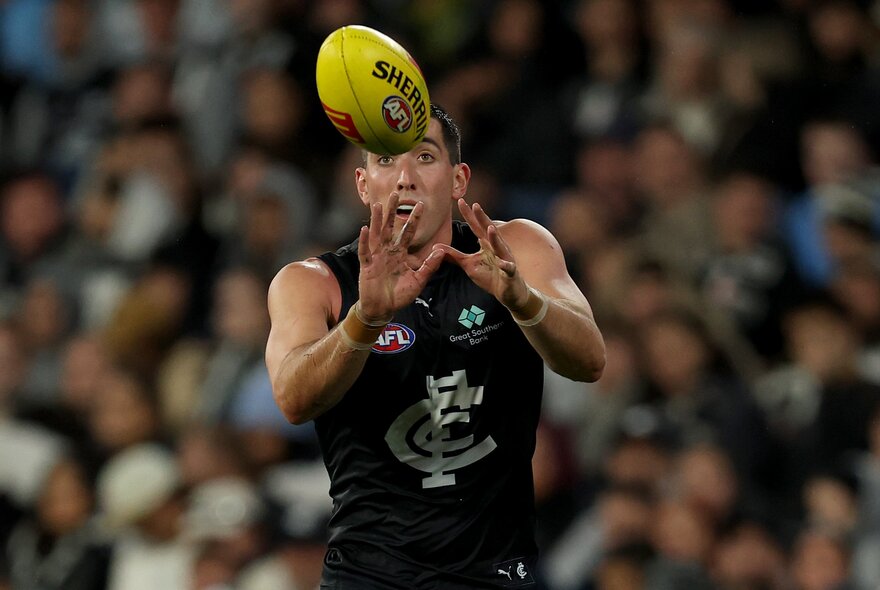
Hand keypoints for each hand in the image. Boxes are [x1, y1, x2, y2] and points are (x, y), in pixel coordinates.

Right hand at [356, 193, 443, 321]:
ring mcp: (376, 257)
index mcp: (400, 254)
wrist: (383, 309)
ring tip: (377, 205)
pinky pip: (365, 251)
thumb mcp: (419, 280)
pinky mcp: (367, 266)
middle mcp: (388, 252)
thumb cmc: (400, 295)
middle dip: (392, 211)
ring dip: (376, 220)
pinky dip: (364, 241)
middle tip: (395, 194)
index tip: (421, 205)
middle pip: (389, 227)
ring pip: (376, 235)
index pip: (408, 232)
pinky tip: (364, 229)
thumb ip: (429, 265)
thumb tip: (442, 250)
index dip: (414, 219)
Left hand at [433, 199, 529, 310]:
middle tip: (475, 205)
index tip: (460, 201)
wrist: (509, 292)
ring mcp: (505, 259)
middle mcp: (496, 248)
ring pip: (500, 247)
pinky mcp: (510, 273)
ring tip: (489, 229)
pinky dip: (506, 265)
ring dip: (495, 238)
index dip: (469, 215)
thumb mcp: (468, 264)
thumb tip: (435, 246)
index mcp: (486, 244)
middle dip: (482, 218)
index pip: (476, 227)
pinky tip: (503, 263)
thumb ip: (453, 255)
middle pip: (488, 231)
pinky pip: (508, 268)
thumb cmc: (490, 276)